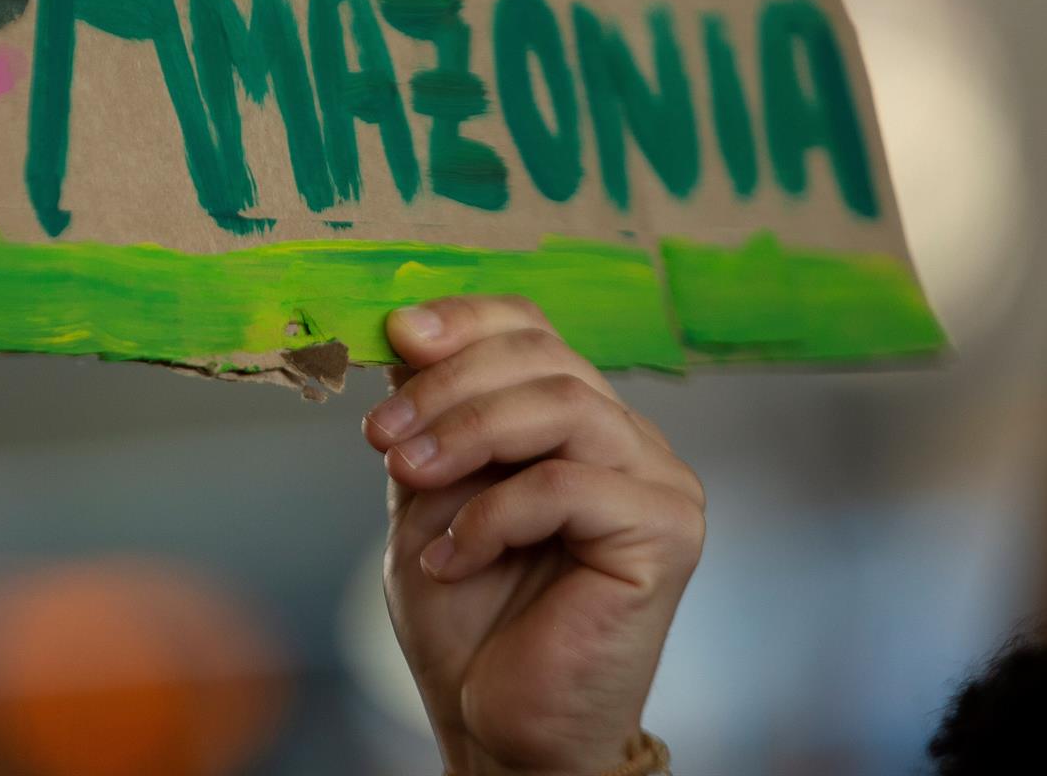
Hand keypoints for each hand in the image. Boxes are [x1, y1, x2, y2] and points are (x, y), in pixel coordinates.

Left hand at [364, 295, 703, 775]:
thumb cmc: (469, 619)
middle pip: (545, 358)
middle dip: (447, 385)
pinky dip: (494, 515)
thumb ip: (428, 417)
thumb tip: (404, 329)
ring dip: (466, 433)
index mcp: (577, 420)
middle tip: (380, 433)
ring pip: (563, 406)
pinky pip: (568, 486)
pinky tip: (453, 558)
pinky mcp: (666, 534)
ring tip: (407, 476)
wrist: (497, 728)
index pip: (533, 330)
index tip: (395, 334)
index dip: (465, 319)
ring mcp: (657, 483)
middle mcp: (628, 441)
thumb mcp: (429, 494)